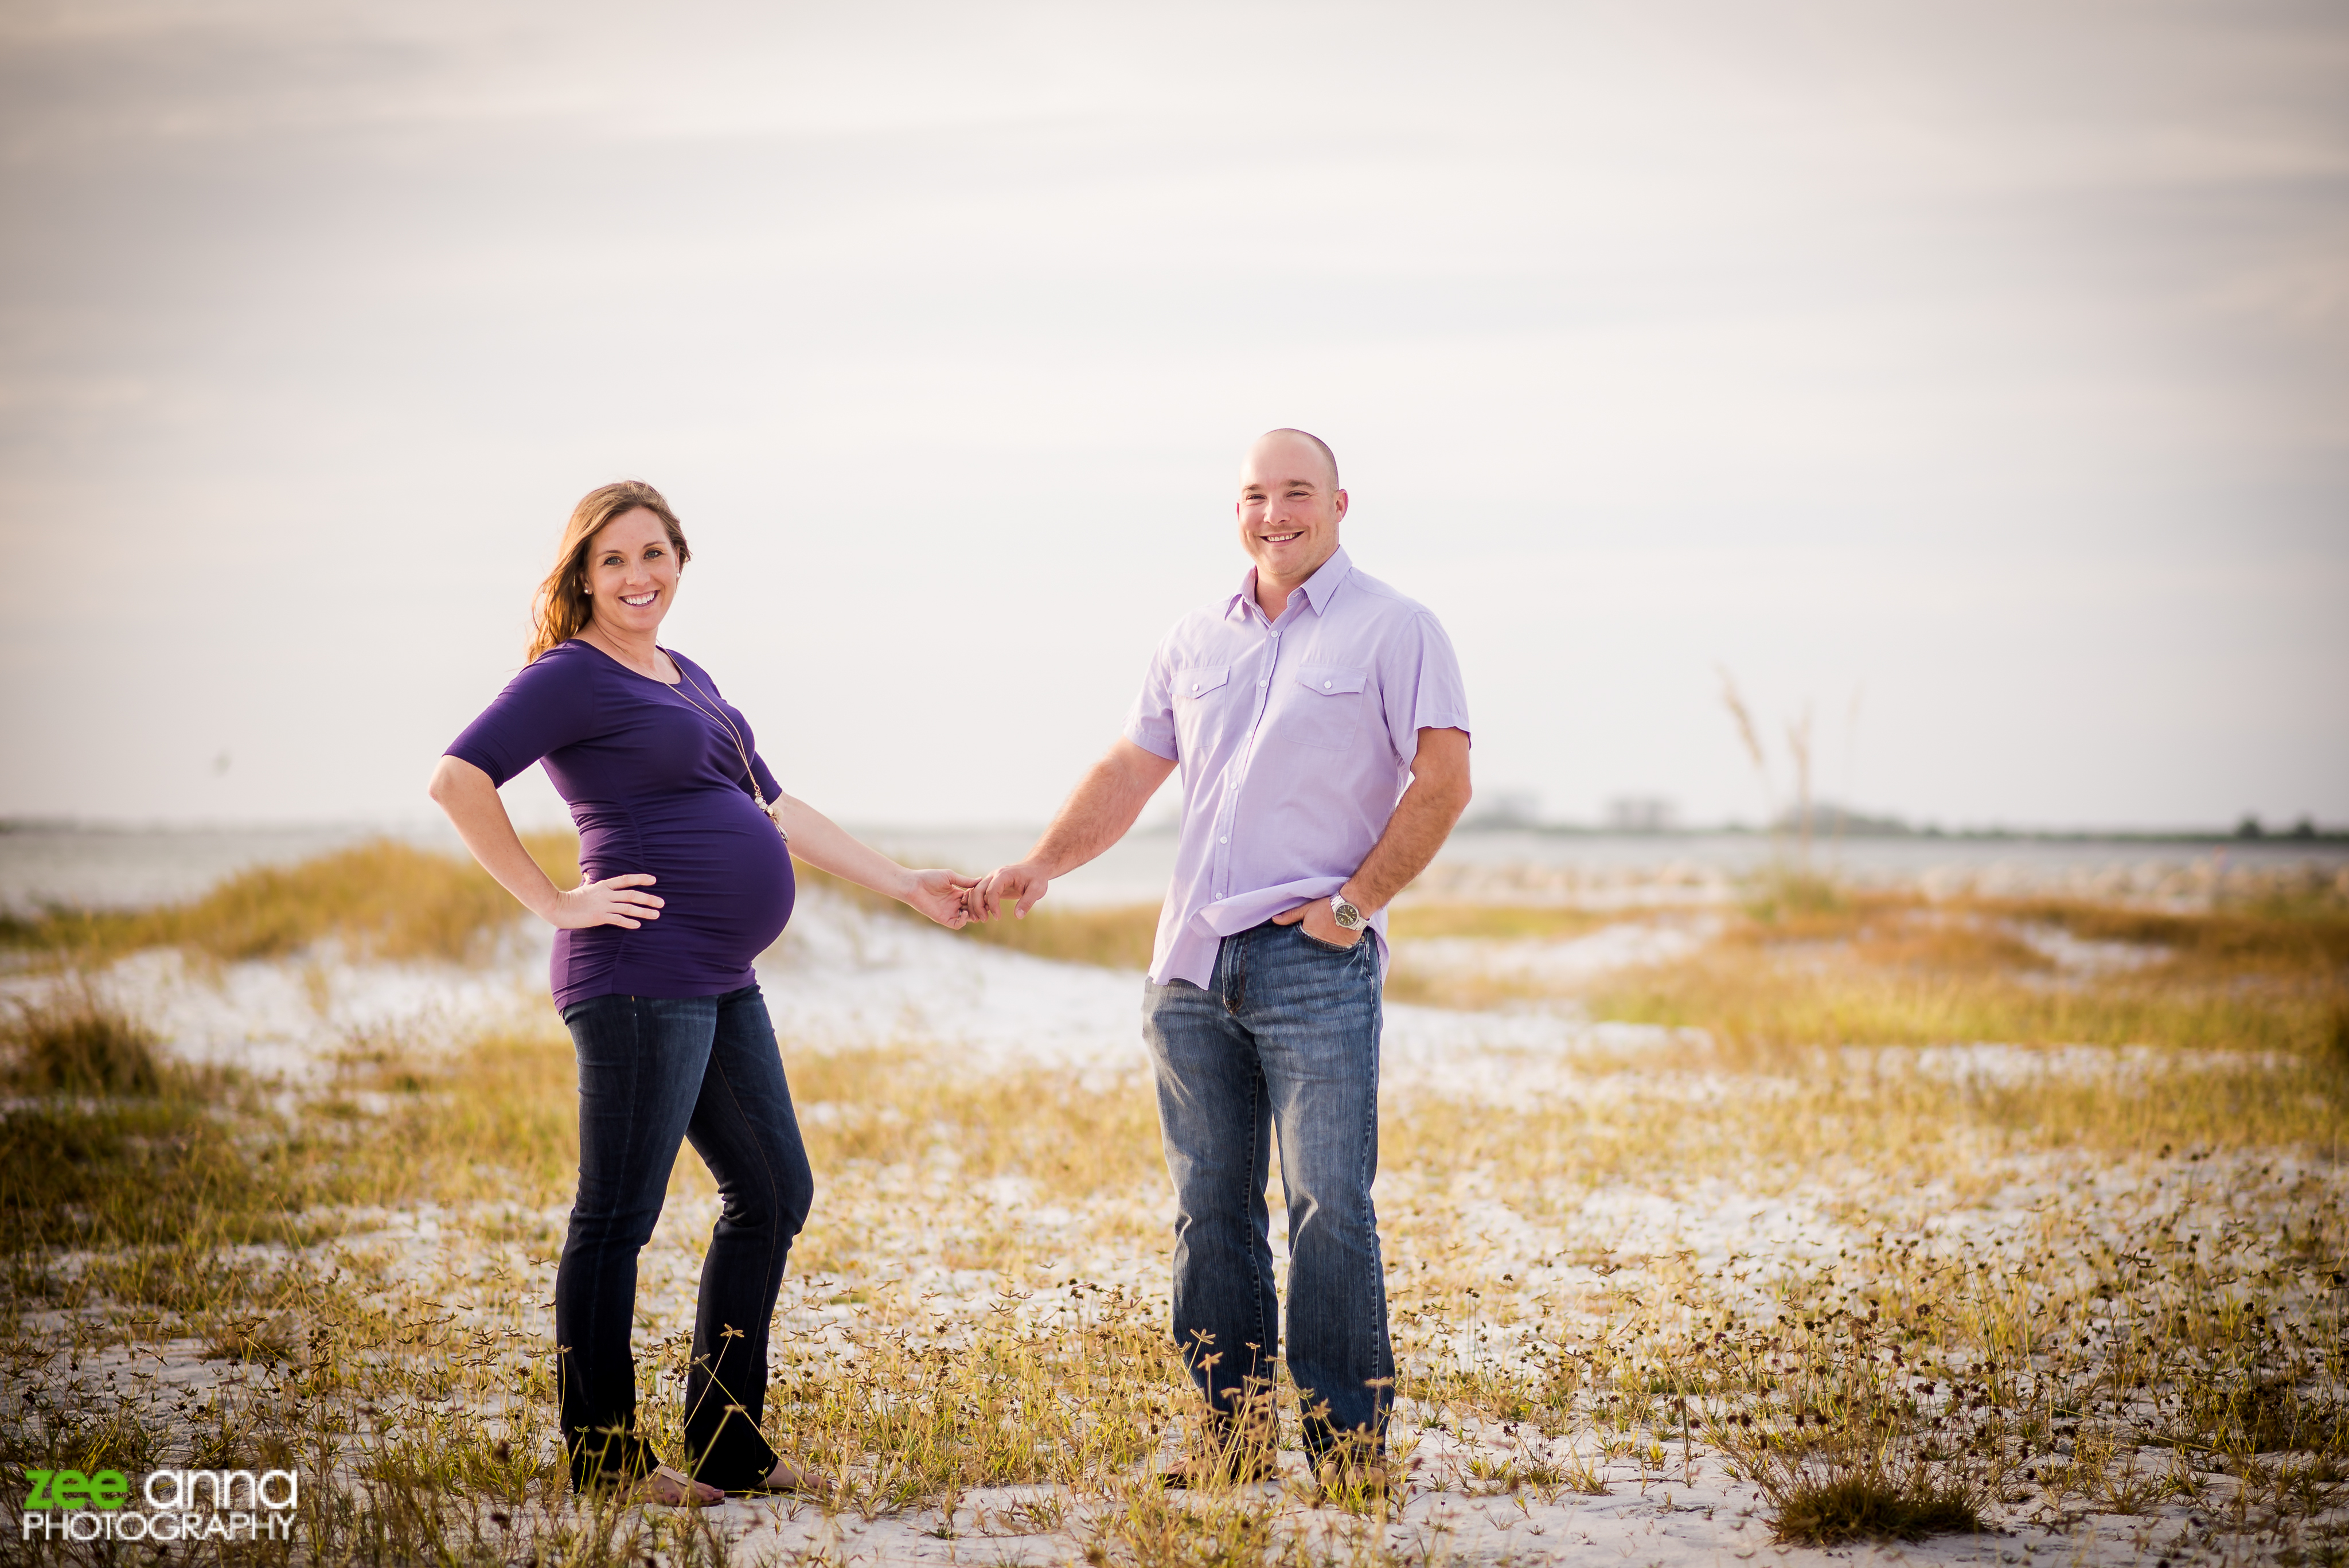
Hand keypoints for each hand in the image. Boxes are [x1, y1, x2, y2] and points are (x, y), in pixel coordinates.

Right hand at [546, 873, 662, 929]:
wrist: (557, 907)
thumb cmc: (571, 899)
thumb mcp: (583, 888)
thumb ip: (589, 881)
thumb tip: (587, 874)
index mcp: (603, 885)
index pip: (626, 879)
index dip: (640, 879)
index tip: (654, 880)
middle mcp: (606, 894)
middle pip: (632, 894)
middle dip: (649, 898)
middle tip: (662, 903)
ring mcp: (603, 905)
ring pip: (628, 907)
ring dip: (644, 911)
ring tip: (656, 915)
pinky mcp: (599, 917)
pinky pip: (617, 919)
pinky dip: (628, 922)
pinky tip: (638, 925)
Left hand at [902, 868, 977, 928]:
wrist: (914, 885)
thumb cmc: (929, 878)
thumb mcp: (950, 877)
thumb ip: (965, 881)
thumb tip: (980, 880)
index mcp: (956, 893)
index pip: (973, 898)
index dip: (979, 896)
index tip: (983, 892)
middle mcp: (954, 903)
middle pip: (972, 908)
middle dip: (979, 906)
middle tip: (983, 903)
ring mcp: (949, 911)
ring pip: (967, 917)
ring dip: (973, 914)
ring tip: (974, 908)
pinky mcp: (943, 918)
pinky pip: (957, 924)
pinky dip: (964, 921)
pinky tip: (965, 913)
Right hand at [967, 862, 1050, 921]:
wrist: (1034, 869)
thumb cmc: (1036, 878)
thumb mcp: (1037, 890)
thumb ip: (1027, 902)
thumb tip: (1018, 916)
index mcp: (1004, 874)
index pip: (992, 890)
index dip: (993, 905)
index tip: (998, 918)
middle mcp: (994, 875)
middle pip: (978, 890)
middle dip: (977, 906)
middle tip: (984, 920)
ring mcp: (991, 879)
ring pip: (975, 891)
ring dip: (974, 905)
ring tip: (979, 919)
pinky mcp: (991, 885)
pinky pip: (979, 893)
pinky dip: (977, 903)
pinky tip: (983, 914)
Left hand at [1272, 894, 1362, 947]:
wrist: (1351, 906)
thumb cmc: (1327, 906)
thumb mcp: (1307, 909)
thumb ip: (1291, 915)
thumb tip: (1274, 919)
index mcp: (1308, 936)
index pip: (1299, 946)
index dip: (1299, 945)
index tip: (1296, 947)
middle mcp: (1319, 945)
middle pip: (1311, 951)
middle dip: (1309, 951)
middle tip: (1310, 950)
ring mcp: (1332, 949)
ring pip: (1324, 954)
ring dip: (1322, 953)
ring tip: (1322, 951)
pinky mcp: (1344, 949)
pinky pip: (1337, 953)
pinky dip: (1335, 951)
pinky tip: (1334, 948)